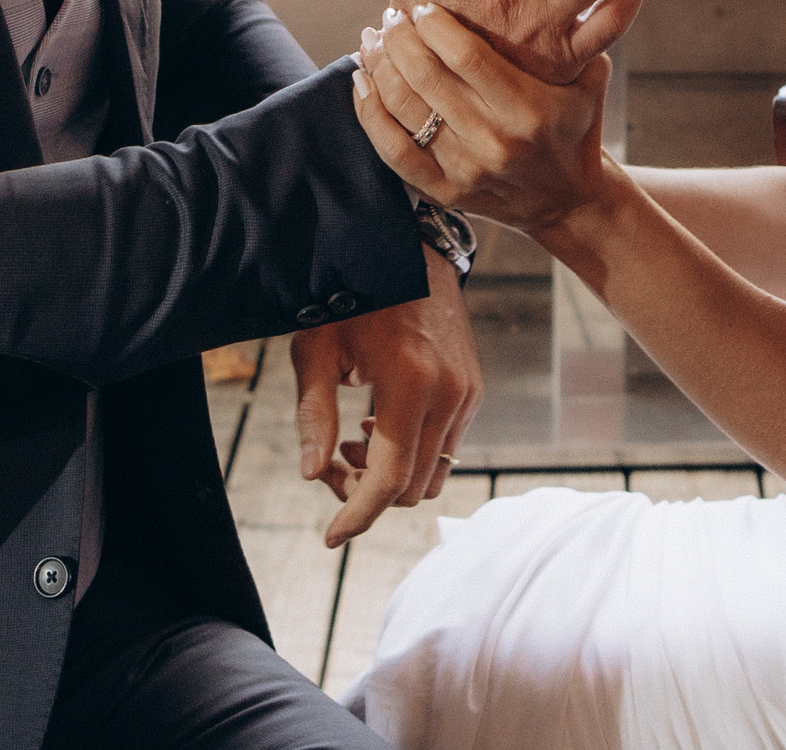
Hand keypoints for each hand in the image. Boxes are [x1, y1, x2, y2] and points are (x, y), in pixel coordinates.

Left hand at [290, 246, 480, 546]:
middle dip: (366, 493)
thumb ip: (313, 415)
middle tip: (330, 464)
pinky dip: (412, 453)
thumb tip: (312, 476)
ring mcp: (468, 393)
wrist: (407, 249)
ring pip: (432, 474)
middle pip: (411, 487)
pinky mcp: (473, 389)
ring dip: (390, 476)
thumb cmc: (352, 294)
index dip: (356, 514)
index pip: (388, 479)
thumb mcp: (317, 349)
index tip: (330, 536)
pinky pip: (447, 448)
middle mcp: (449, 394)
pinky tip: (379, 424)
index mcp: (410, 383)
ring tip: (352, 441)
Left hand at [354, 4, 617, 236]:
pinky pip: (391, 151)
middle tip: (389, 17)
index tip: (422, 7)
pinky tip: (361, 82)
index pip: (467, 58)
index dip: (436, 26)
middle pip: (427, 79)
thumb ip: (578, 33)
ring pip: (404, 110)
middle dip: (400, 40)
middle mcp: (494, 142)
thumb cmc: (575, 126)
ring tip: (371, 41)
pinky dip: (369, 114)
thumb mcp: (590, 80)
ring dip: (379, 69)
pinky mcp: (444, 192)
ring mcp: (466, 171)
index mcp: (528, 111)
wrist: (569, 201)